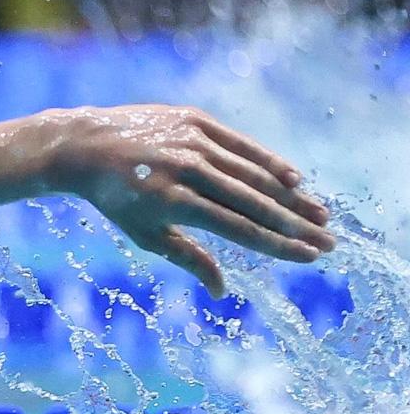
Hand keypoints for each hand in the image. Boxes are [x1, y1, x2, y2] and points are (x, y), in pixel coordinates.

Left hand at [47, 105, 333, 296]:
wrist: (85, 146)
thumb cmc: (117, 199)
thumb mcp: (145, 234)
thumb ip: (188, 258)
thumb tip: (221, 292)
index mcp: (173, 203)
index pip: (239, 228)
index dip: (277, 244)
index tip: (308, 256)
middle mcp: (186, 170)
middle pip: (254, 201)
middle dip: (296, 224)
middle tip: (328, 240)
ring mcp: (192, 142)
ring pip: (253, 172)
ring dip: (291, 195)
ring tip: (319, 215)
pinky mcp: (195, 121)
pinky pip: (240, 144)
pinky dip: (269, 161)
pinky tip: (294, 180)